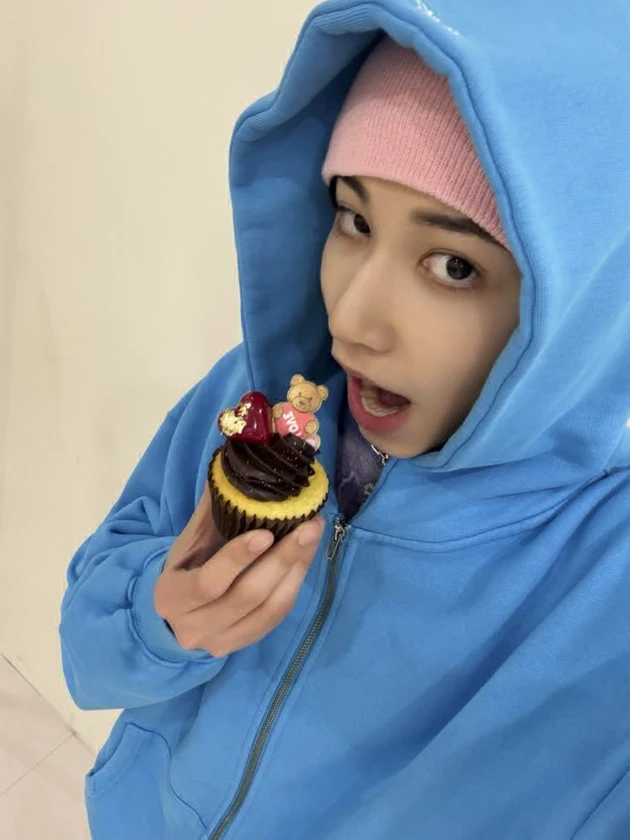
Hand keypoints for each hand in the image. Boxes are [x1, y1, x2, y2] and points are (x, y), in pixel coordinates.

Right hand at [153, 484, 324, 656]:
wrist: (175, 615)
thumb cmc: (184, 568)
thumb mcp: (188, 541)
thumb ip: (211, 509)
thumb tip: (236, 462)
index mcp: (171, 596)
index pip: (207, 583)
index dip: (238, 558)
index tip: (267, 532)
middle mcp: (192, 627)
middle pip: (247, 596)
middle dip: (283, 559)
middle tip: (309, 525)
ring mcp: (219, 642)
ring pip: (269, 609)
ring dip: (296, 570)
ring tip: (313, 535)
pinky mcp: (243, 646)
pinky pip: (277, 617)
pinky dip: (294, 585)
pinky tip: (305, 558)